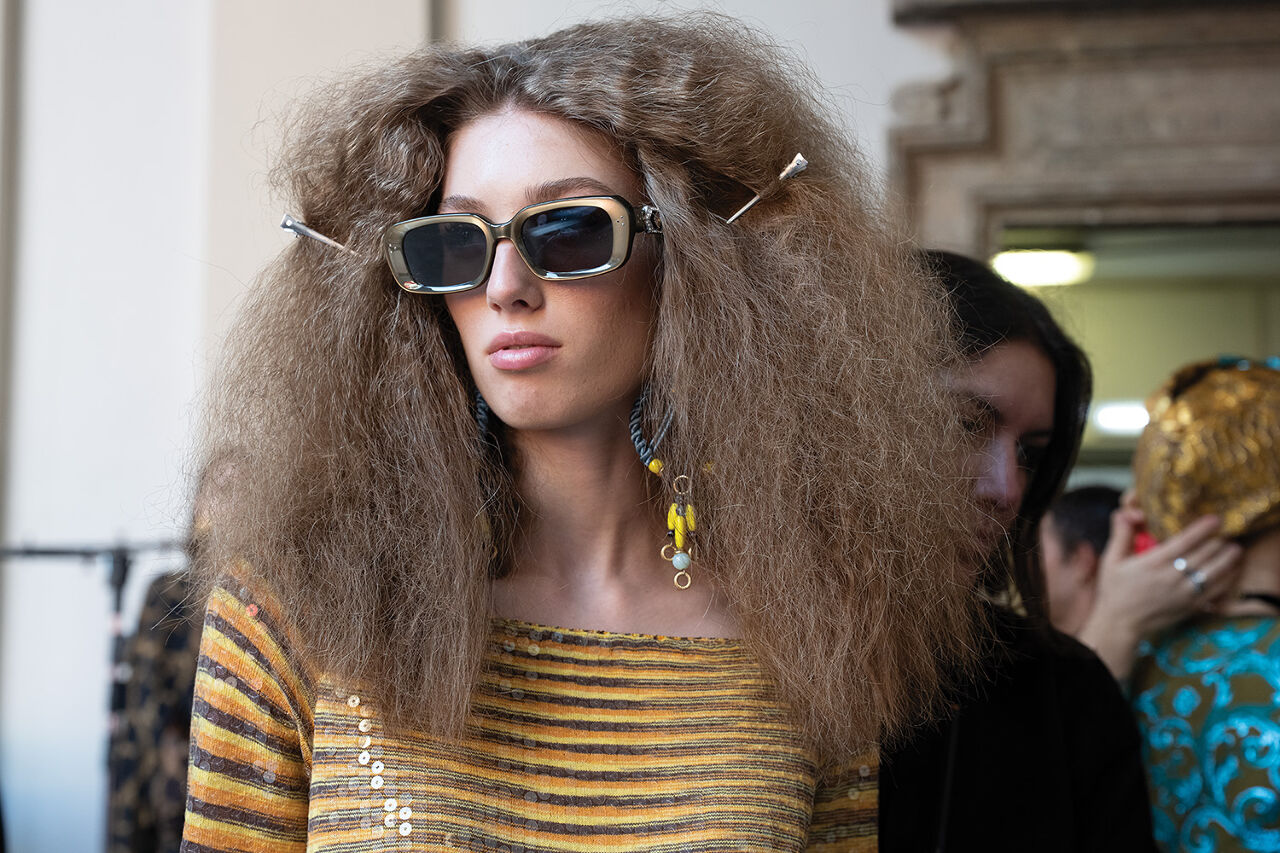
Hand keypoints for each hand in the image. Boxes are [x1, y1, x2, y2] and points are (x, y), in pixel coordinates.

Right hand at [1078, 509, 1241, 678]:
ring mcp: (1184, 594)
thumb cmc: (1114, 590)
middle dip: (1218, 541)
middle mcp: (1171, 577)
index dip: (1202, 529)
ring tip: (1235, 549)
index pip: (1184, 541)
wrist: (1121, 624)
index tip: (1215, 519)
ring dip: (1227, 559)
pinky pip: (1216, 592)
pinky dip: (1227, 580)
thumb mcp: (1111, 560)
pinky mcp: (1191, 607)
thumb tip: (1125, 513)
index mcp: (1152, 563)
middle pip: (1204, 555)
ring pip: (1214, 573)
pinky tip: (1232, 571)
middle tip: (1226, 532)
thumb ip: (1121, 535)